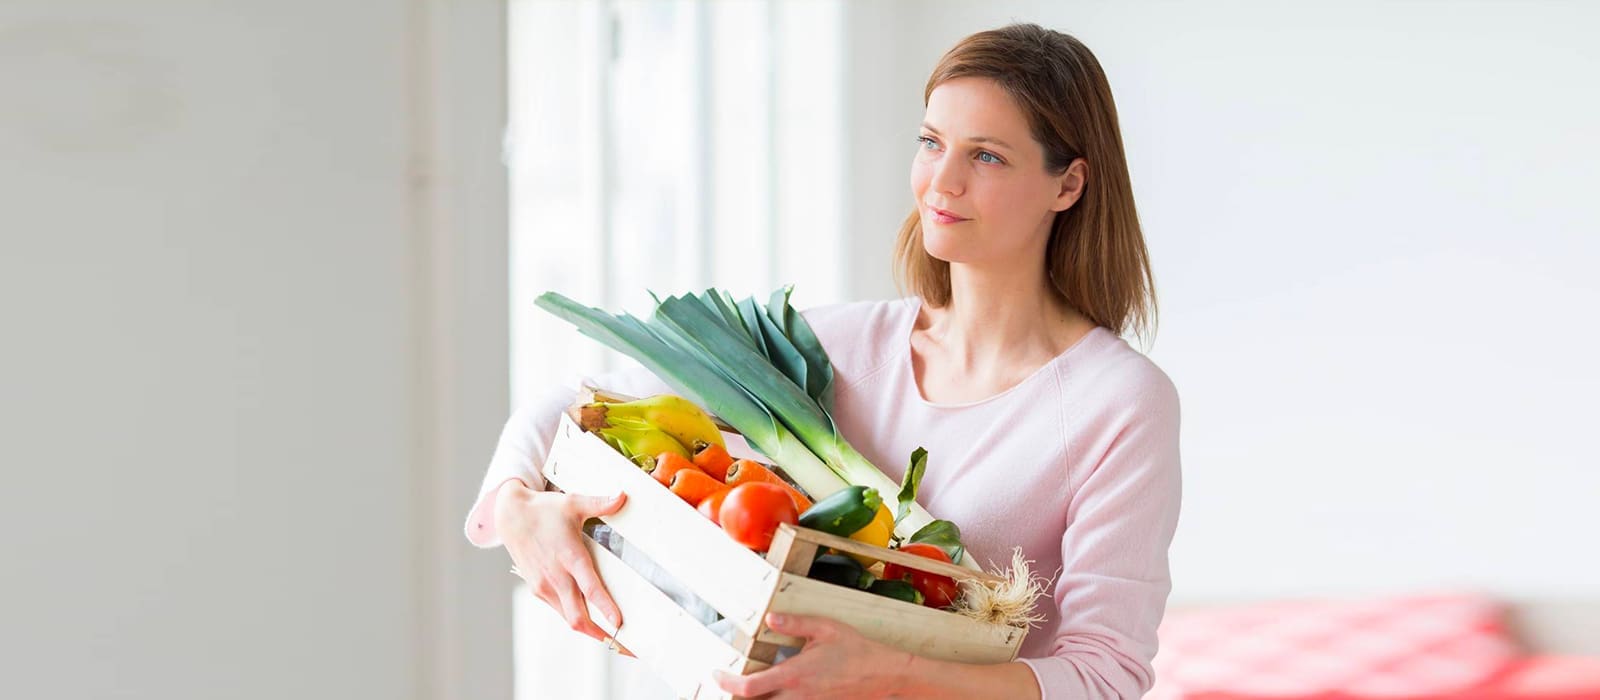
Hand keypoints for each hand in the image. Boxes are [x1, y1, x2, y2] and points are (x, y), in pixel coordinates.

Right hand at [496, 479, 626, 645]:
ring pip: (568, 617)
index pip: (590, 589)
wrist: (509, 515)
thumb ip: (600, 503)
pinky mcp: (537, 589)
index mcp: (569, 557)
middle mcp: (556, 576)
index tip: (619, 623)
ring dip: (589, 629)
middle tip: (624, 645)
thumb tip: (623, 496)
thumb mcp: (573, 502)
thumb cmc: (543, 510)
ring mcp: (544, 585)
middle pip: (578, 617)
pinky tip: (589, 620)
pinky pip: (559, 610)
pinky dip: (575, 617)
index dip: (605, 609)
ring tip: (612, 638)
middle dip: (601, 634)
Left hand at [713, 613, 913, 698]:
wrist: (884, 676)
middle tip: (726, 685)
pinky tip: (772, 692)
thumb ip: (795, 624)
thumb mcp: (825, 629)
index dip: (726, 684)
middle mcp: (797, 698)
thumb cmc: (856, 650)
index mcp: (794, 675)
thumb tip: (770, 618)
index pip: (748, 688)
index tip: (716, 675)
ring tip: (748, 688)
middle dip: (736, 698)